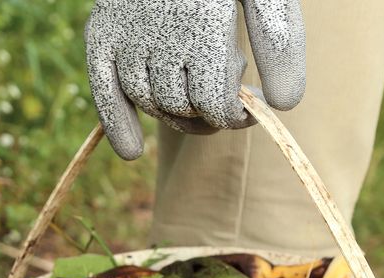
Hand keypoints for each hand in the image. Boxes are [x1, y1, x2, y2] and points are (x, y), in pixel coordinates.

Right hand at [85, 0, 304, 159]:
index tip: (249, 109)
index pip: (214, 103)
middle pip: (183, 108)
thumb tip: (281, 105)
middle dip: (207, 112)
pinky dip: (116, 122)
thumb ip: (279, 43)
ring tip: (194, 87)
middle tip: (224, 91)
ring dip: (175, 110)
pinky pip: (105, 89)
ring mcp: (127, 32)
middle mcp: (160, 30)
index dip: (235, 117)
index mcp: (203, 22)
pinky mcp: (102, 31)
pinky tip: (132, 150)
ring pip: (151, 102)